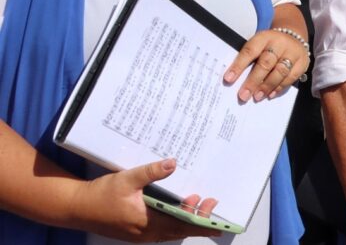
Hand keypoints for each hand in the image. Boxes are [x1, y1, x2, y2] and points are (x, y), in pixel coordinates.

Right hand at [69, 158, 220, 241]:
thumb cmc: (101, 195)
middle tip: (210, 202)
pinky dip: (171, 220)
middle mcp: (146, 233)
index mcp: (148, 222)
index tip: (218, 224)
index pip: (181, 226)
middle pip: (179, 229)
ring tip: (196, 201)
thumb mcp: (128, 179)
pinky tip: (175, 207)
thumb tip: (173, 163)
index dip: (201, 224)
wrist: (76, 207)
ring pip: (170, 230)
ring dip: (184, 218)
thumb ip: (152, 172)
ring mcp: (140, 234)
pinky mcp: (134, 231)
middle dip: (197, 218)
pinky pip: (160, 229)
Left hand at [224, 29, 309, 102]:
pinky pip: (291, 78)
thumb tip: (234, 79)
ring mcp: (293, 53)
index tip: (228, 79)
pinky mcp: (302, 62)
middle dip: (253, 81)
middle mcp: (280, 43)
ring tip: (256, 97)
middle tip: (243, 95)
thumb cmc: (269, 44)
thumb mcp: (258, 44)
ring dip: (267, 86)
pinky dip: (279, 87)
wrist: (293, 36)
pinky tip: (270, 95)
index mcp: (264, 37)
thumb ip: (249, 58)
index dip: (239, 65)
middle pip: (266, 63)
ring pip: (280, 71)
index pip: (250, 50)